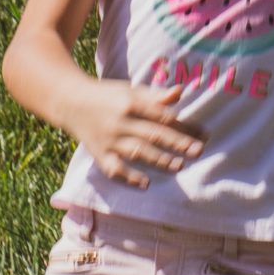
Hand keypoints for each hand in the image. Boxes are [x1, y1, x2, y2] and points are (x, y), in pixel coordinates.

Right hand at [70, 82, 202, 189]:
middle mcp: (119, 121)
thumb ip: (156, 96)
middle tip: (198, 152)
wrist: (69, 100)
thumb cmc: (109, 96)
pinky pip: (113, 168)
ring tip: (179, 166)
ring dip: (158, 160)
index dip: (184, 126)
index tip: (205, 135)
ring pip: (136, 151)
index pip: (162, 116)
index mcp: (130, 103)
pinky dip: (128, 177)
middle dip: (176, 144)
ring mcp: (108, 139)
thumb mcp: (131, 90)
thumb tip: (180, 92)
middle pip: (152, 134)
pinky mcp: (99, 153)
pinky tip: (146, 184)